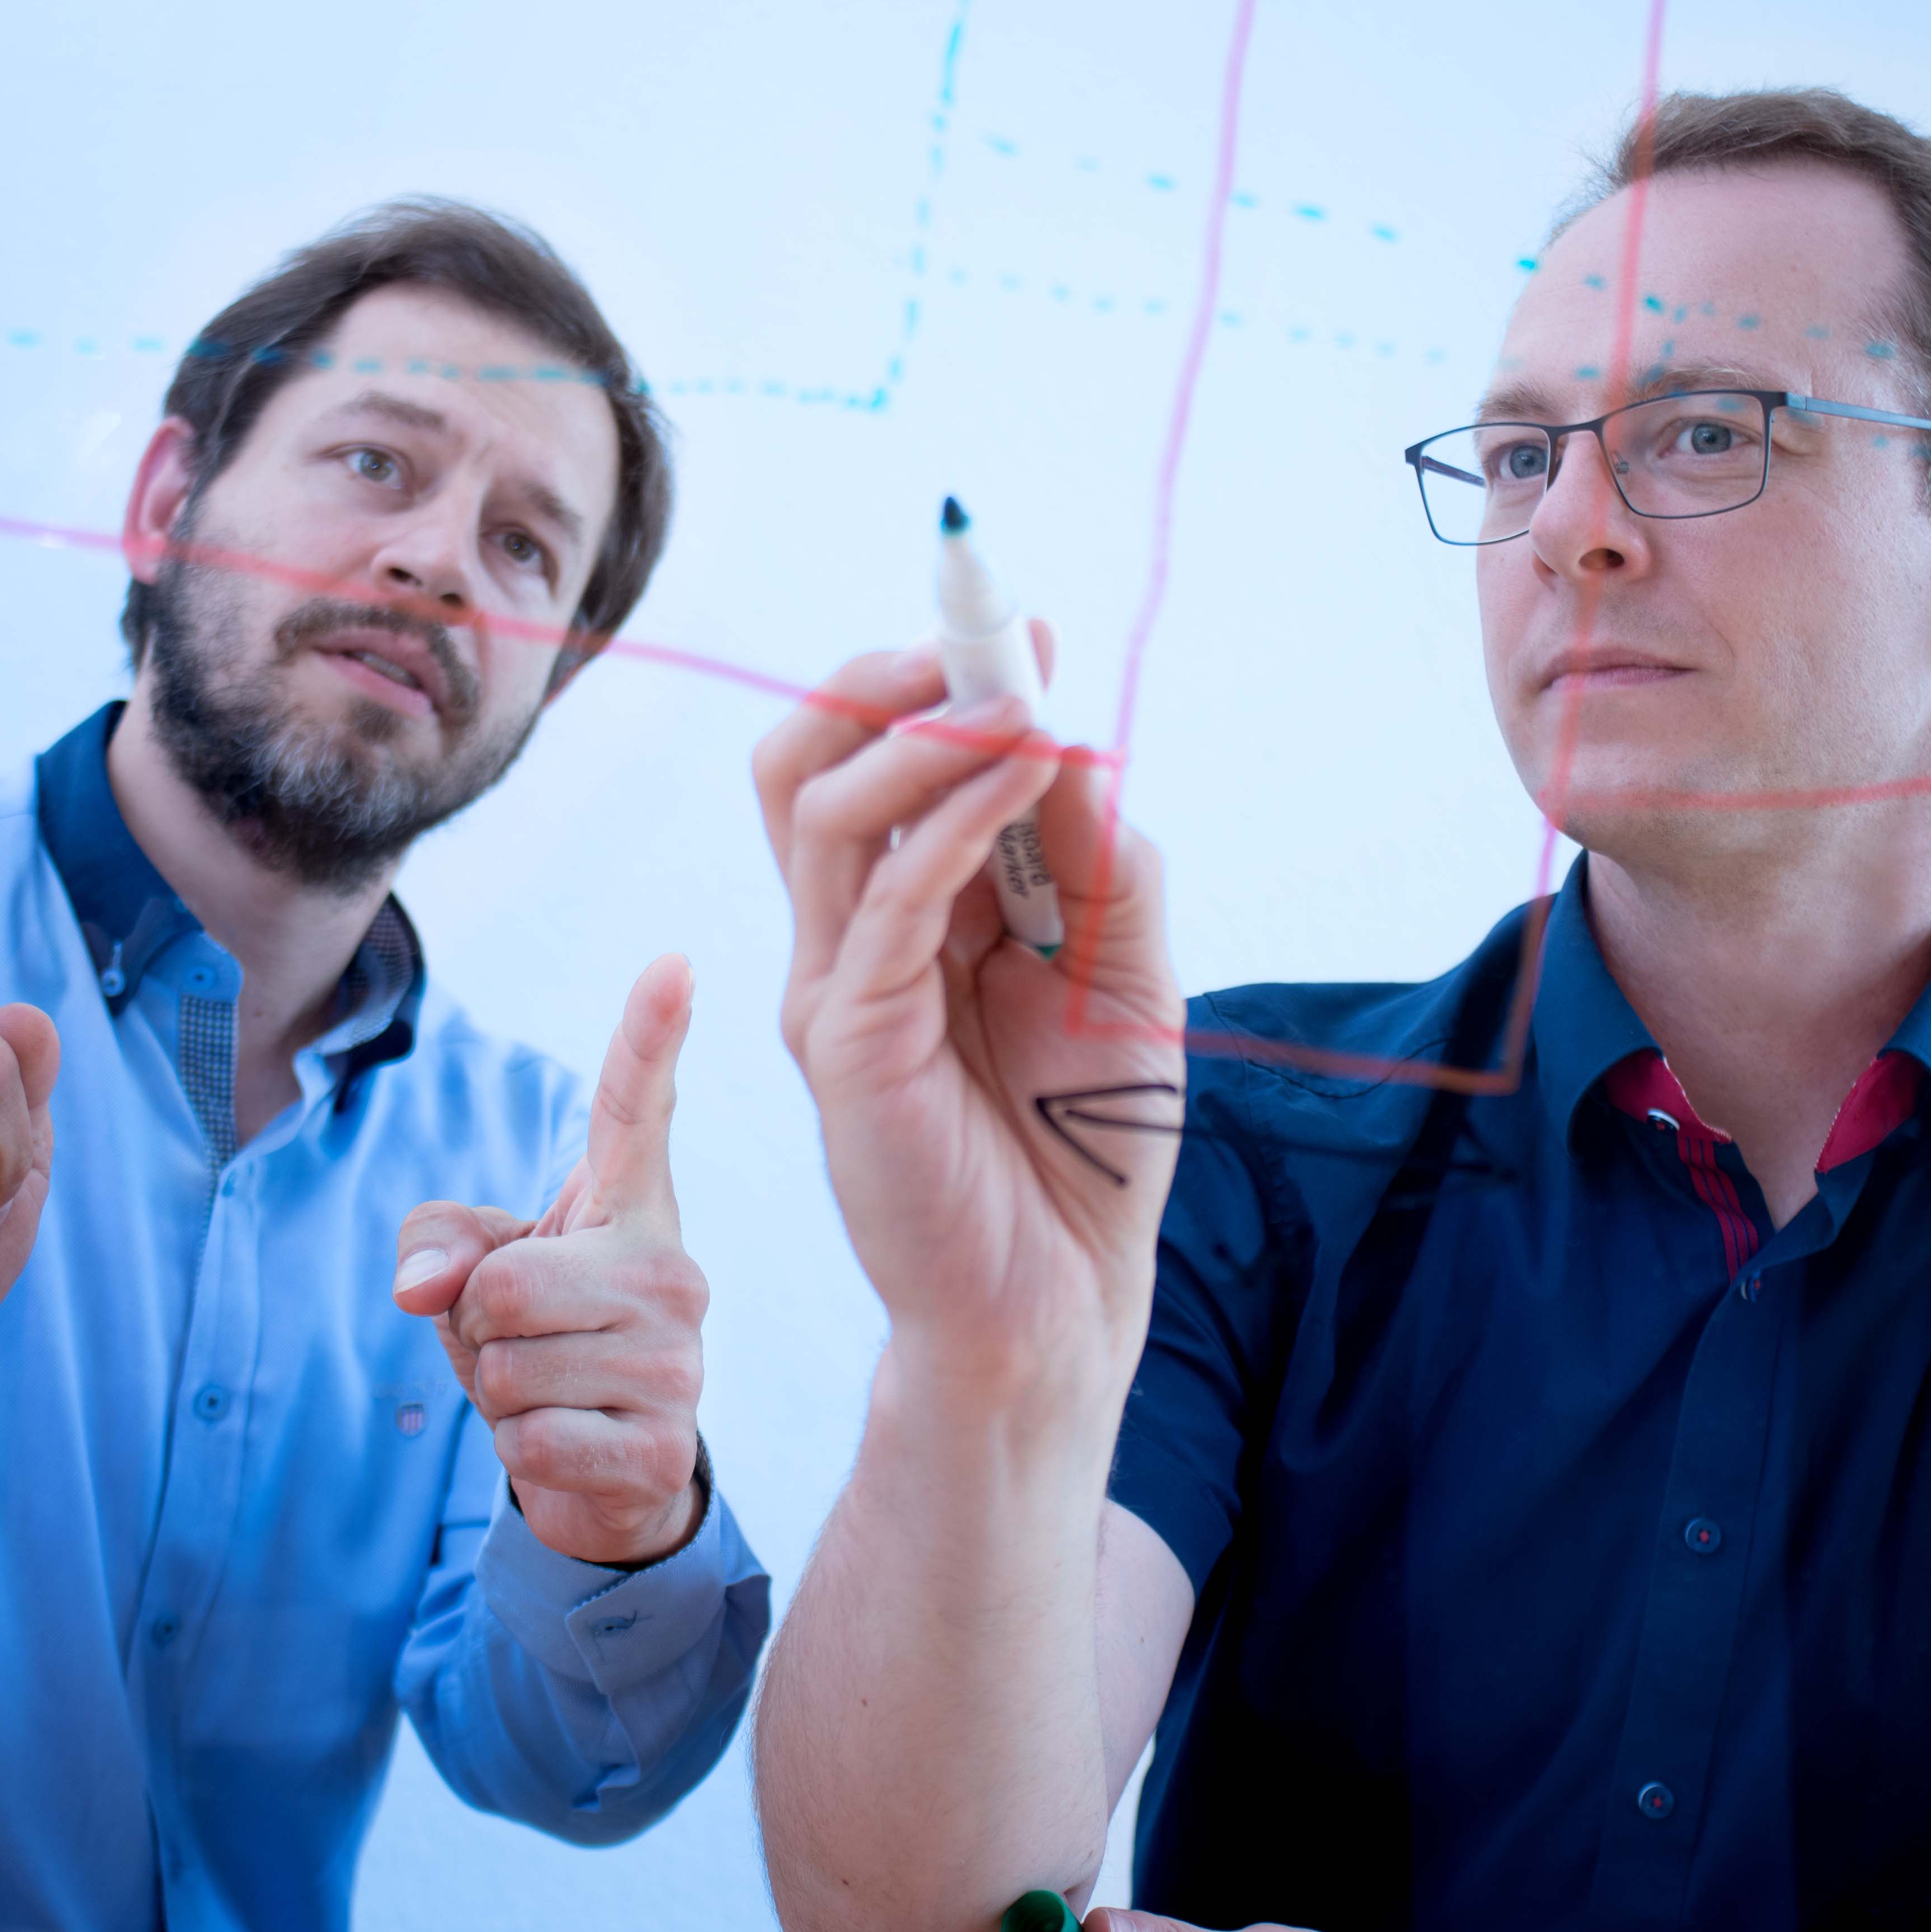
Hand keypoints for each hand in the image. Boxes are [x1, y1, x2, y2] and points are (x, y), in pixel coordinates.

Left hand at [392, 952, 709, 1566]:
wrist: (611, 1473)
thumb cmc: (541, 1345)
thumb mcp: (475, 1273)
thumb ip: (434, 1243)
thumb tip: (422, 1290)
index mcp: (630, 1210)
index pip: (638, 1109)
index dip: (650, 1035)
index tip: (672, 962)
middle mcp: (672, 1270)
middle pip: (507, 1284)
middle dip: (477, 1326)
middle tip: (523, 1344)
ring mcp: (680, 1359)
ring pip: (510, 1368)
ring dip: (498, 1395)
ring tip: (549, 1394)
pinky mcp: (666, 1445)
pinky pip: (533, 1441)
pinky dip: (522, 1452)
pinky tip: (570, 1445)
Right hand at [751, 643, 1183, 1430]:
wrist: (1060, 1302)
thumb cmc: (1086, 1145)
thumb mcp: (1125, 972)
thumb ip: (1098, 860)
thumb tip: (1072, 737)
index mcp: (908, 914)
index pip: (873, 763)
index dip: (936, 685)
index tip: (1024, 629)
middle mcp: (851, 939)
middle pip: (806, 763)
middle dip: (887, 683)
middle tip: (983, 642)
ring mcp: (835, 987)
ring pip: (821, 811)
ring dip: (923, 735)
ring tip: (1014, 701)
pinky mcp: (848, 1044)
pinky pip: (885, 901)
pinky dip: (952, 820)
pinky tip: (1027, 773)